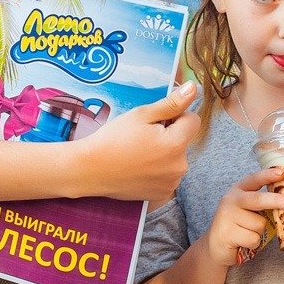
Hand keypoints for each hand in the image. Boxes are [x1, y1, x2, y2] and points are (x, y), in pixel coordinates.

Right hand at [77, 81, 200, 207]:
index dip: (176, 116)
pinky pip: (168, 176)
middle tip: (143, 137)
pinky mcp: (162, 194)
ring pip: (176, 159)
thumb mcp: (142, 114)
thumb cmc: (114, 138)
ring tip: (138, 153)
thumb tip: (193, 88)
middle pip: (184, 141)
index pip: (192, 121)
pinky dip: (158, 171)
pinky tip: (139, 168)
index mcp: (176, 144)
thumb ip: (171, 103)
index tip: (155, 121)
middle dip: (169, 136)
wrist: (90, 169)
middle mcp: (179, 166)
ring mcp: (171, 183)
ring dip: (165, 154)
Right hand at [205, 168, 283, 267]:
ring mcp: (227, 216)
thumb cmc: (238, 227)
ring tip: (247, 233)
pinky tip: (243, 242)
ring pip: (259, 224)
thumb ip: (262, 204)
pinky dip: (253, 244)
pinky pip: (254, 238)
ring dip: (260, 232)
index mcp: (238, 191)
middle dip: (277, 201)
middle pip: (258, 199)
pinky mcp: (227, 233)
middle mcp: (231, 200)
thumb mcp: (248, 210)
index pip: (253, 179)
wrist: (215, 247)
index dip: (268, 175)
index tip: (282, 172)